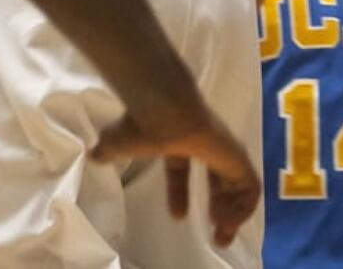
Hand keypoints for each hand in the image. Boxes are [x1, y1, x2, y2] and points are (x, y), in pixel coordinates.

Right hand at [93, 101, 259, 249]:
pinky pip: (250, 189)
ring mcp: (222, 149)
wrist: (166, 108)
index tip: (178, 216)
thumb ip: (108, 150)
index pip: (181, 167)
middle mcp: (202, 142)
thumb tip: (91, 155)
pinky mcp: (237, 158)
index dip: (179, 192)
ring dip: (231, 210)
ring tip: (220, 229)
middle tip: (216, 233)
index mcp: (177, 139)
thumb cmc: (142, 126)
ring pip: (237, 182)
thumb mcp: (119, 142)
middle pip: (217, 177)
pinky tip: (224, 221)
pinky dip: (243, 209)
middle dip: (218, 206)